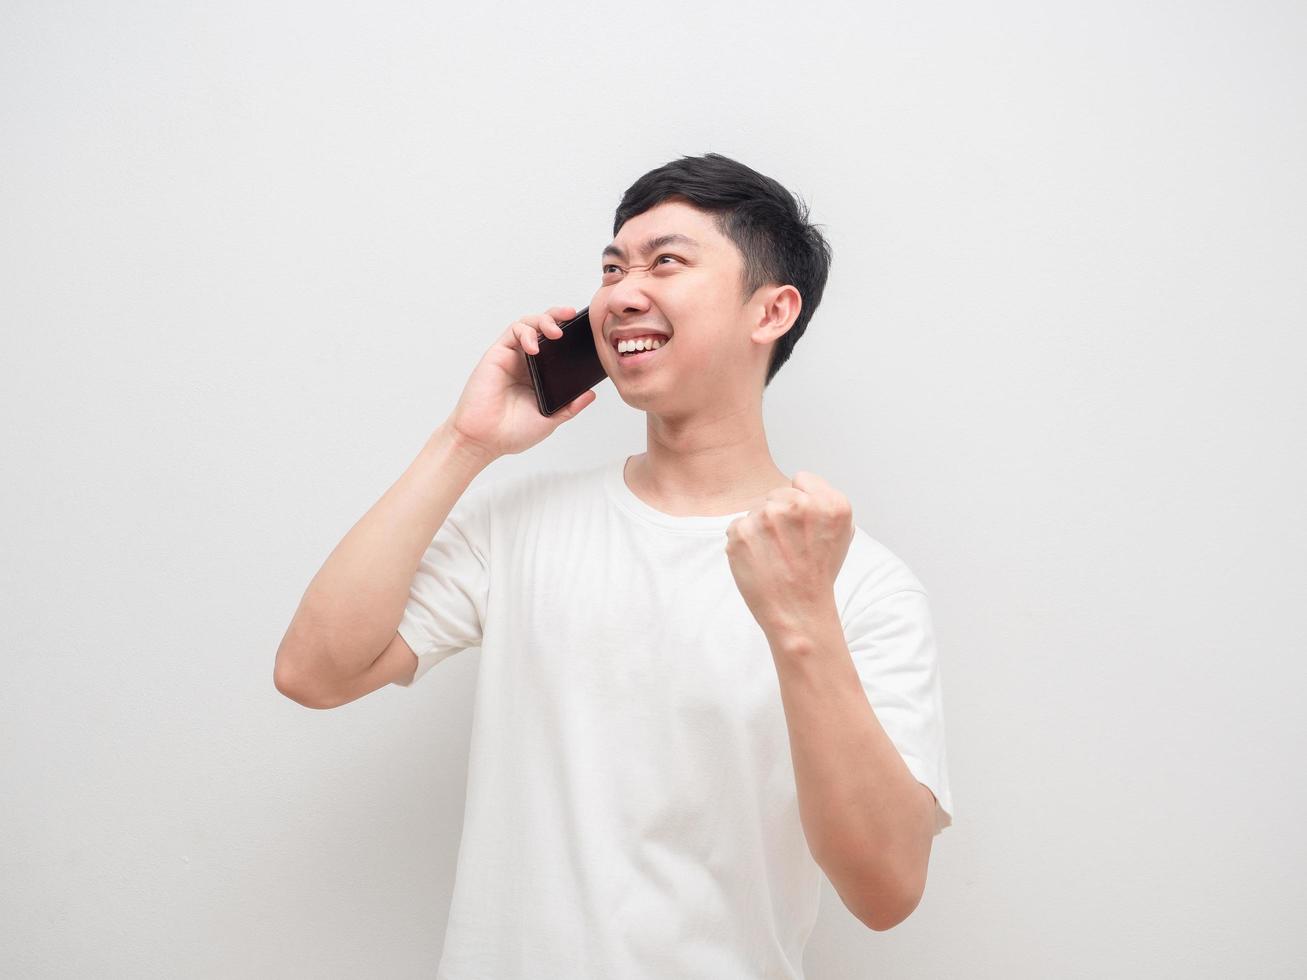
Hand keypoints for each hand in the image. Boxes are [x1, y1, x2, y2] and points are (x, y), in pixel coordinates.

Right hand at [447, 306, 596, 459]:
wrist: (485, 440)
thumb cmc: (511, 432)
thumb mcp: (550, 419)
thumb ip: (569, 406)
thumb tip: (590, 394)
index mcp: (540, 376)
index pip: (557, 347)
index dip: (569, 334)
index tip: (586, 330)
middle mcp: (526, 363)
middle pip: (543, 329)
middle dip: (558, 316)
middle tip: (571, 316)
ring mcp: (512, 357)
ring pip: (528, 325)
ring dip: (543, 320)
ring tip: (556, 332)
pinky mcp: (497, 355)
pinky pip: (513, 332)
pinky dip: (525, 332)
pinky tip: (534, 346)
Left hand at [724, 471, 854, 638]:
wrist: (799, 612)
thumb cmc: (817, 575)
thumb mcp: (841, 533)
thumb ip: (823, 502)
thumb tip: (801, 484)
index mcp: (830, 503)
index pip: (802, 479)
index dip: (801, 503)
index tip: (803, 527)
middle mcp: (799, 505)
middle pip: (776, 494)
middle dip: (779, 516)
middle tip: (789, 547)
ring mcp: (767, 517)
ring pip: (756, 510)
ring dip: (761, 529)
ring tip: (775, 556)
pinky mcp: (741, 531)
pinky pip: (737, 525)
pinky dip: (744, 542)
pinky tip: (759, 561)